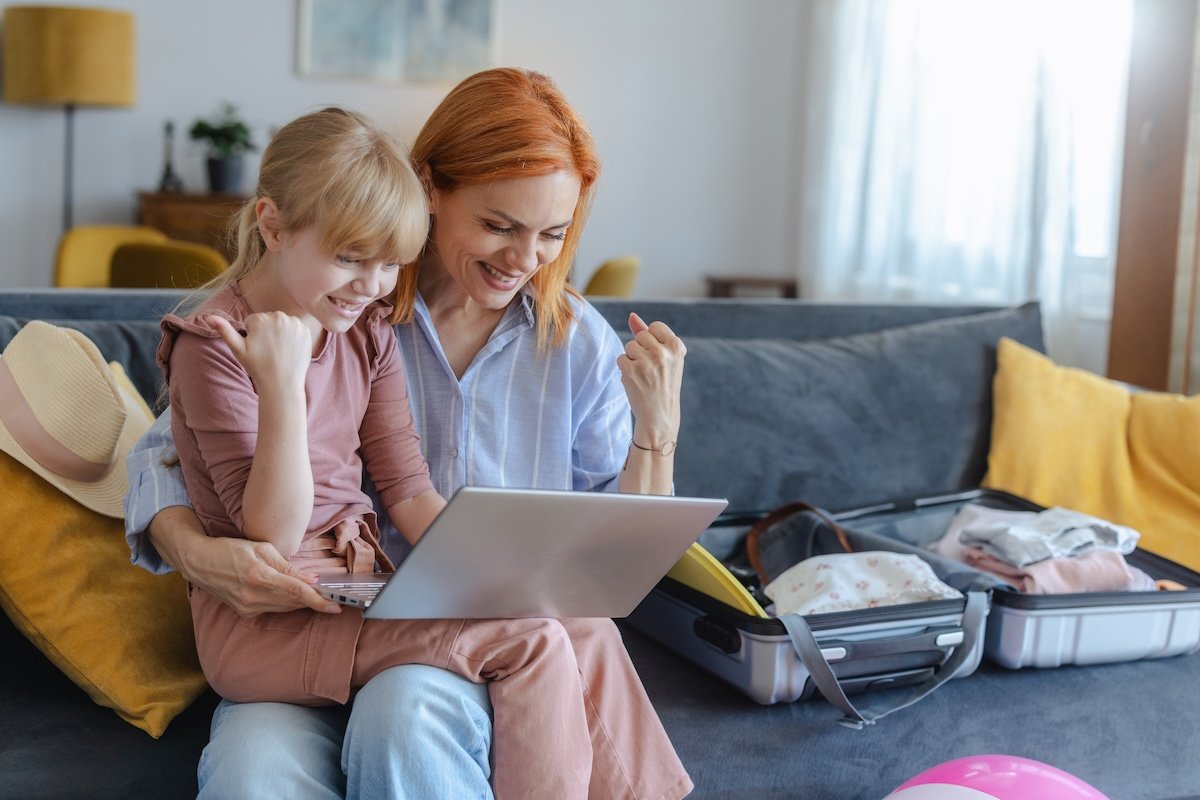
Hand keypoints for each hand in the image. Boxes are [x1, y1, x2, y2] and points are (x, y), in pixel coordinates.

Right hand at [184, 533, 340, 616]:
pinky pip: (272, 609)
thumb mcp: (262, 549)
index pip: (297, 592)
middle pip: (293, 603)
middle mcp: (253, 596)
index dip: (319, 600)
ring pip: (284, 608)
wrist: (199, 562)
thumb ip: (287, 567)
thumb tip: (311, 579)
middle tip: (333, 598)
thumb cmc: (231, 549)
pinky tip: (292, 596)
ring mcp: (247, 607)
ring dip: (301, 603)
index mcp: (259, 576)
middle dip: (314, 601)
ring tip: (317, 597)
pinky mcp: (244, 612)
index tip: (335, 605)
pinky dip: (285, 603)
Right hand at [208, 312, 312, 395]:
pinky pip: (295, 328)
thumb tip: (209, 317)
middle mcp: (278, 316)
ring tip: (278, 350)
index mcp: (260, 319)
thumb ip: (224, 330)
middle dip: (266, 331)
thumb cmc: (258, 367)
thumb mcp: (238, 349)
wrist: (282, 383)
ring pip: (282, 323)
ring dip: (280, 332)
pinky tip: (289, 349)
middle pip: (268, 319)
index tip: (257, 348)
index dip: (252, 335)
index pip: (252, 321)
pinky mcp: (305, 330)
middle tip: (267, 350)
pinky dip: (292, 336)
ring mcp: (294, 323)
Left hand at [617, 313, 685, 446]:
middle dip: (641, 349)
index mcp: (677, 347)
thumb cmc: (663, 383)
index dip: (653, 340)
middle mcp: (663, 352)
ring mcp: (647, 361)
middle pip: (640, 335)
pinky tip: (636, 381)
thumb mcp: (665, 357)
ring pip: (629, 346)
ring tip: (644, 375)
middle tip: (652, 369)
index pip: (655, 326)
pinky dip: (625, 369)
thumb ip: (649, 334)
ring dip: (632, 359)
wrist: (660, 414)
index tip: (659, 357)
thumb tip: (631, 315)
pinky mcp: (632, 371)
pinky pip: (620, 358)